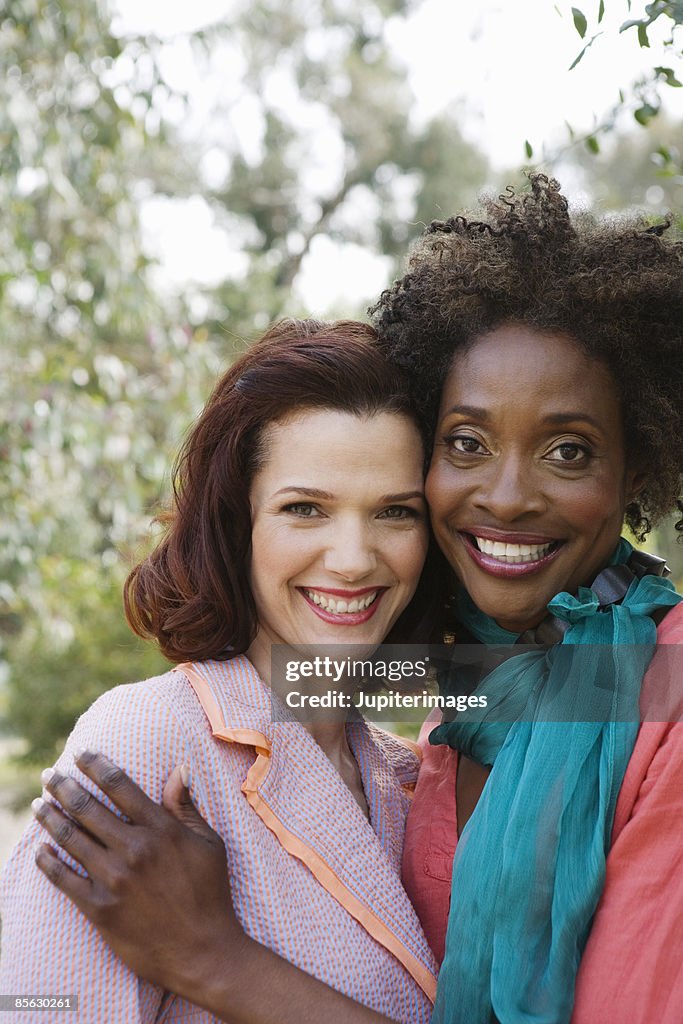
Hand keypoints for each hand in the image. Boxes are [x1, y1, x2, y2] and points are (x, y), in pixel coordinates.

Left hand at [33, 750, 245, 997]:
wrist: (203, 951)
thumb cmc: (211, 894)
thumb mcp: (209, 844)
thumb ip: (186, 807)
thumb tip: (179, 770)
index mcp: (161, 829)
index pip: (120, 785)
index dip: (96, 765)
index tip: (81, 754)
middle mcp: (134, 848)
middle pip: (88, 807)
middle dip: (63, 786)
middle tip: (49, 775)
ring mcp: (115, 879)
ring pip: (71, 838)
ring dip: (50, 817)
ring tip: (39, 805)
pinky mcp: (100, 908)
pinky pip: (65, 879)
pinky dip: (48, 861)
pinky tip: (41, 850)